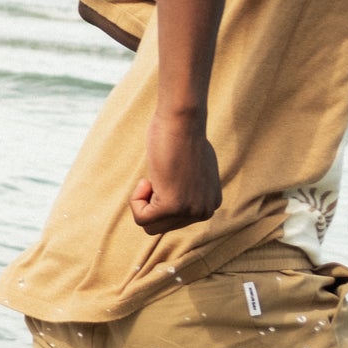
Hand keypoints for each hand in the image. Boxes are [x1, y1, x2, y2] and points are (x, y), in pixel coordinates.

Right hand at [130, 111, 222, 235]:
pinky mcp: (173, 206)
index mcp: (211, 204)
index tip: (168, 173)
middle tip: (160, 175)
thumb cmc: (181, 136)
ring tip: (155, 176)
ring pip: (150, 226)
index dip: (160, 198)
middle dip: (151, 203)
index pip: (174, 220)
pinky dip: (136, 200)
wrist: (180, 121)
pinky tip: (148, 180)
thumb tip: (177, 194)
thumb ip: (188, 188)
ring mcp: (190, 210)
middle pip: (162, 227)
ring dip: (143, 201)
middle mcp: (205, 211)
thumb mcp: (192, 170)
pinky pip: (141, 219)